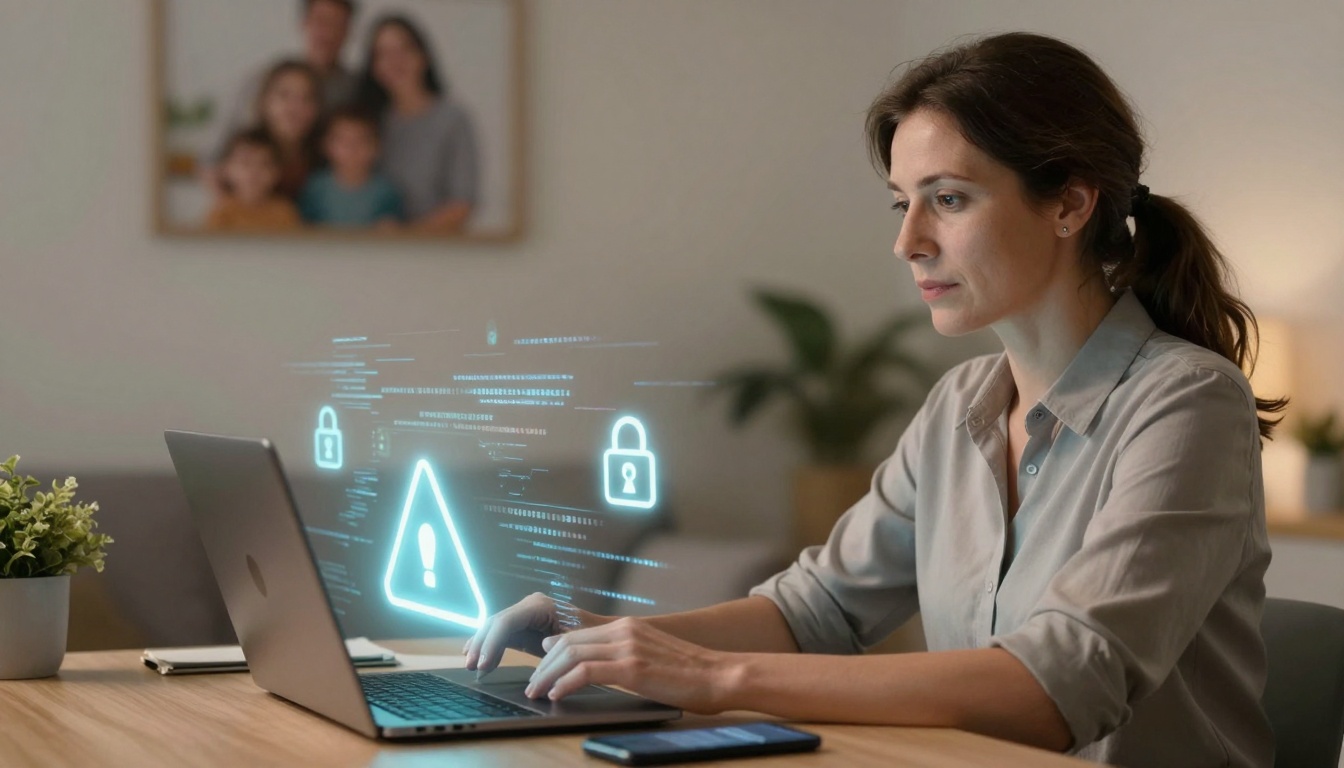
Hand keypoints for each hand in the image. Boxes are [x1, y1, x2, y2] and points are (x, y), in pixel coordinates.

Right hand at [463, 592, 605, 674]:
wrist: (603, 632)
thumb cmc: (593, 638)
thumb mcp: (574, 646)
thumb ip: (553, 654)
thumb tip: (535, 673)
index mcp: (540, 606)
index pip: (506, 621)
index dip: (492, 643)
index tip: (483, 664)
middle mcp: (530, 605)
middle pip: (496, 622)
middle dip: (482, 644)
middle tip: (471, 666)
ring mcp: (525, 613)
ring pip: (495, 627)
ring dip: (482, 645)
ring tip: (471, 664)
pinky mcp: (524, 624)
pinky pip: (502, 633)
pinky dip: (489, 645)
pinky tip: (477, 656)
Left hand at [524, 617, 736, 713]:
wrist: (720, 674)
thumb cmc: (692, 673)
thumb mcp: (653, 655)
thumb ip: (626, 655)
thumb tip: (599, 669)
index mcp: (628, 626)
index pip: (577, 635)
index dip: (553, 652)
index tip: (541, 668)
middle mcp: (624, 630)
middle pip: (568, 643)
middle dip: (544, 665)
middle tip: (533, 684)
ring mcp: (627, 647)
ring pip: (571, 655)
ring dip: (548, 675)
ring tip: (538, 692)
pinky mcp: (632, 667)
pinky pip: (585, 672)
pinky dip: (565, 683)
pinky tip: (557, 695)